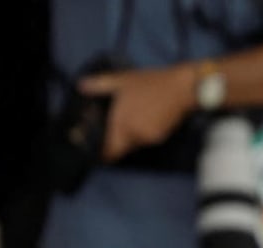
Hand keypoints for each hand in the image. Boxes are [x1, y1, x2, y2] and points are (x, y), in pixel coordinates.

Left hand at [79, 65, 193, 161]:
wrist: (181, 89)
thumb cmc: (151, 83)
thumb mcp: (123, 80)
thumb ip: (99, 85)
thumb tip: (81, 86)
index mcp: (121, 123)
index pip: (108, 150)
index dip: (101, 153)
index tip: (96, 149)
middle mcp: (133, 135)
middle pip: (120, 149)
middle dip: (114, 143)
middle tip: (111, 131)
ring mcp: (147, 138)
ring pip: (132, 144)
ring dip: (128, 137)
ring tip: (129, 120)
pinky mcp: (159, 137)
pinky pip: (144, 140)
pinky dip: (140, 133)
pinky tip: (143, 119)